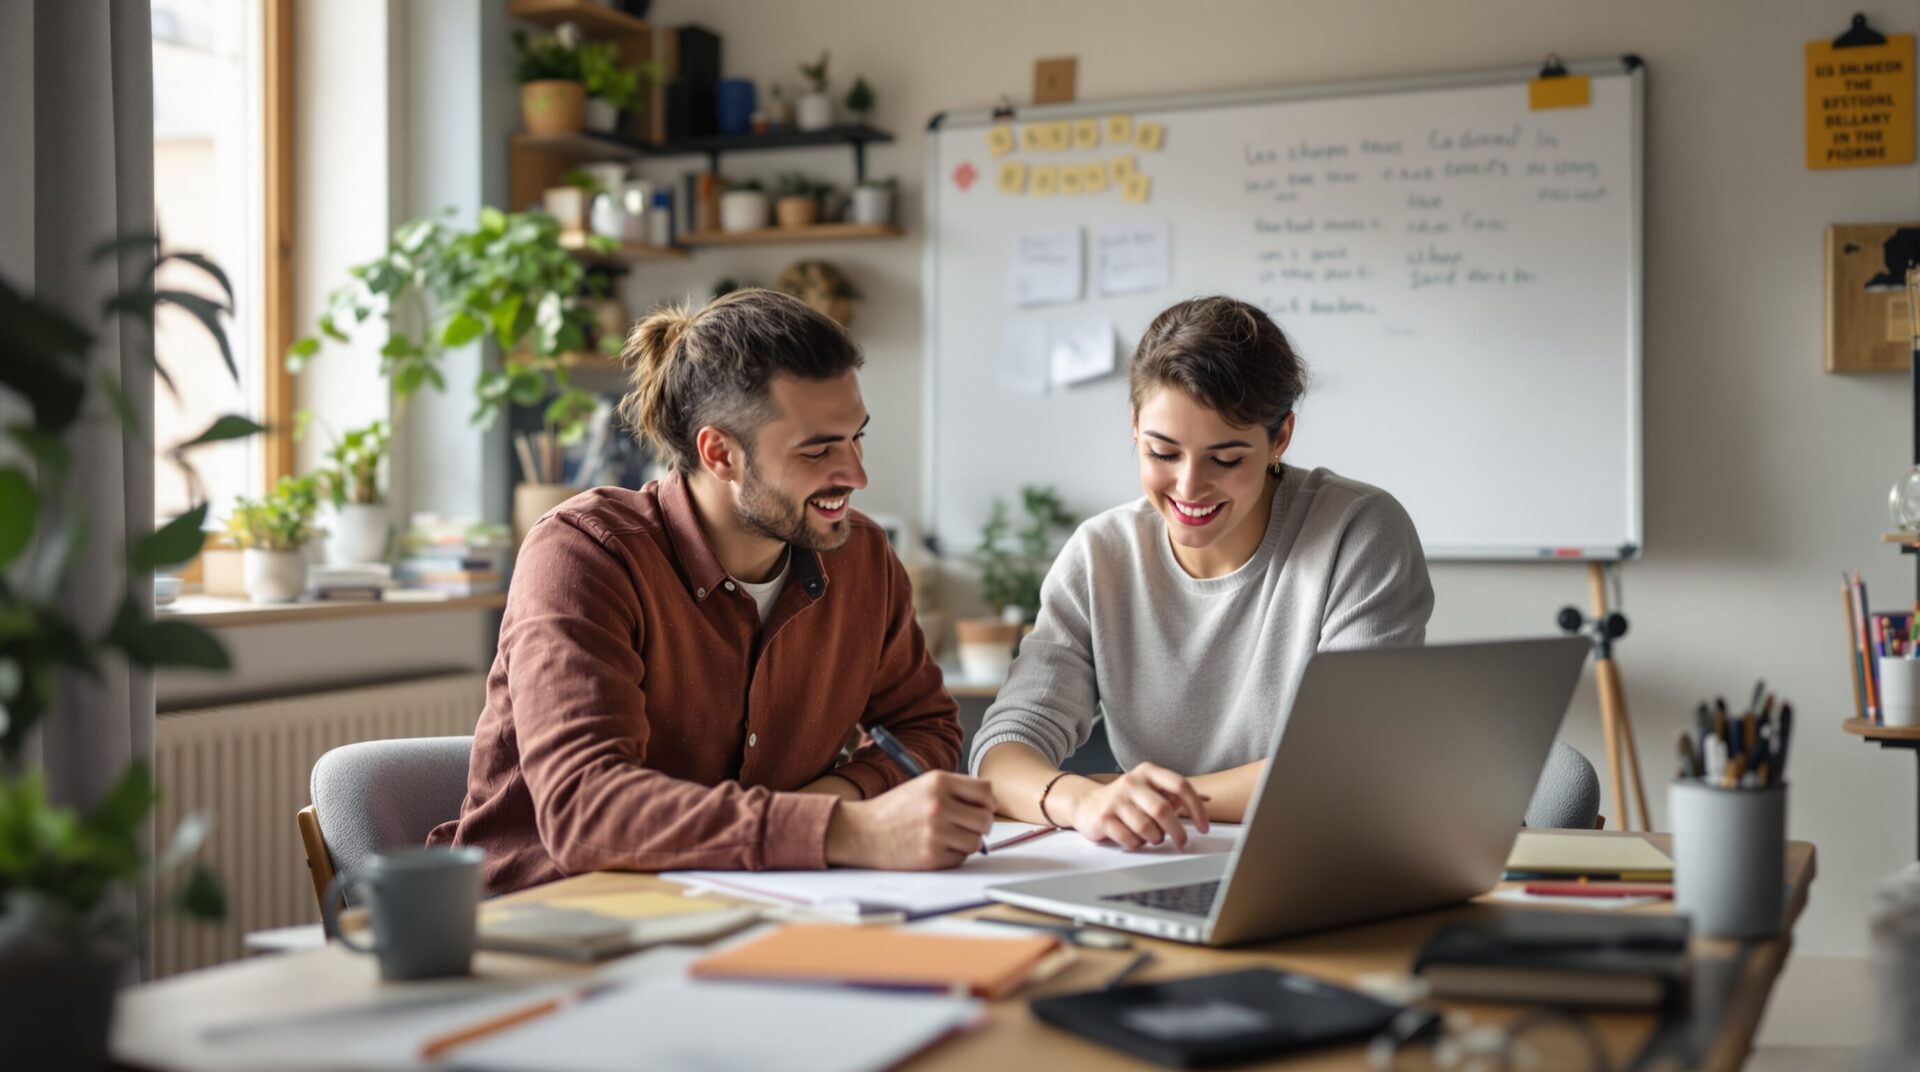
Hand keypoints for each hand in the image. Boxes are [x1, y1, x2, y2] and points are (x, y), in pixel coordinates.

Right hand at [825, 771, 994, 869]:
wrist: (862, 832)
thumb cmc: (895, 809)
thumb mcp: (924, 786)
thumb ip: (956, 790)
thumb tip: (992, 804)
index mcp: (938, 782)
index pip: (986, 790)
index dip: (987, 801)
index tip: (981, 807)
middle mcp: (939, 805)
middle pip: (985, 819)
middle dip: (980, 825)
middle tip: (967, 826)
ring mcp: (936, 832)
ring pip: (976, 842)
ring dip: (967, 842)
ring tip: (948, 837)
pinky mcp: (931, 856)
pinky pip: (960, 858)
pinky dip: (953, 855)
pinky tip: (936, 847)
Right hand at [1055, 763, 1208, 849]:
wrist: (1087, 804)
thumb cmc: (1126, 799)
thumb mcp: (1151, 790)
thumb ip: (1177, 794)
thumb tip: (1207, 798)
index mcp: (1148, 772)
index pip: (1180, 785)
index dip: (1196, 808)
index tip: (1204, 827)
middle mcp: (1131, 782)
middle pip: (1163, 810)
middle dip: (1177, 831)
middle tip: (1182, 842)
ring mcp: (1116, 800)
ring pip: (1147, 828)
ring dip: (1155, 838)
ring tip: (1152, 837)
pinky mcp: (1103, 818)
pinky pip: (1130, 839)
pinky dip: (1137, 844)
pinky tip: (1134, 838)